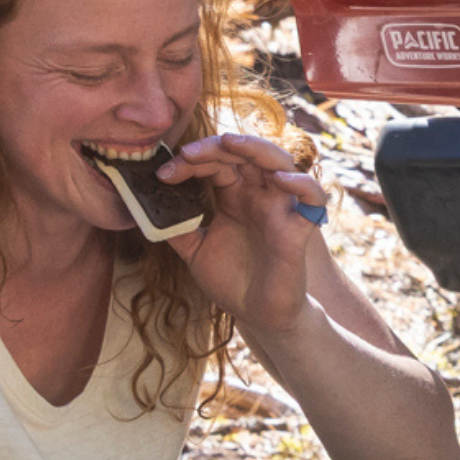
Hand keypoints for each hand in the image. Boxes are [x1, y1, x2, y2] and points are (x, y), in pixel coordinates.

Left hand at [158, 131, 328, 340]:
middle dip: (215, 147)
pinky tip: (280, 180)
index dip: (190, 162)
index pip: (216, 163)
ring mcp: (280, 208)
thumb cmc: (232, 281)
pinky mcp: (298, 229)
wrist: (258, 315)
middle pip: (244, 152)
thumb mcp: (196, 251)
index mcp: (234, 196)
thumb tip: (147, 210)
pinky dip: (302, 184)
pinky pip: (313, 198)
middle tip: (187, 154)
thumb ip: (177, 229)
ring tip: (230, 143)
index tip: (162, 175)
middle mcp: (258, 195)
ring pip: (279, 161)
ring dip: (255, 147)